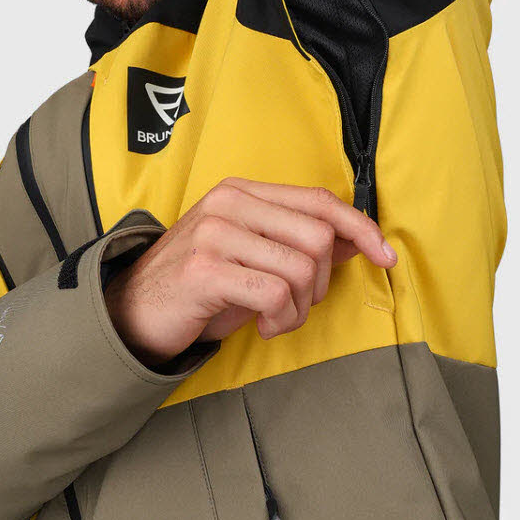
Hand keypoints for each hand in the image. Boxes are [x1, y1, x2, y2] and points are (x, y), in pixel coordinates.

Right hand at [104, 177, 397, 366]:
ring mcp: (215, 233)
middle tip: (299, 305)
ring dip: (301, 308)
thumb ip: (299, 241)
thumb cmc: (201, 285)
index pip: (319, 200)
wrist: (134, 312)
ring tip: (278, 319)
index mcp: (244, 191)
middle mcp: (230, 203)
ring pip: (300, 268)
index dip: (361, 228)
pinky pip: (275, 294)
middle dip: (322, 283)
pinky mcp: (205, 270)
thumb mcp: (254, 255)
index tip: (385, 256)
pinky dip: (281, 320)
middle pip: (318, 236)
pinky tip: (263, 327)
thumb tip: (358, 238)